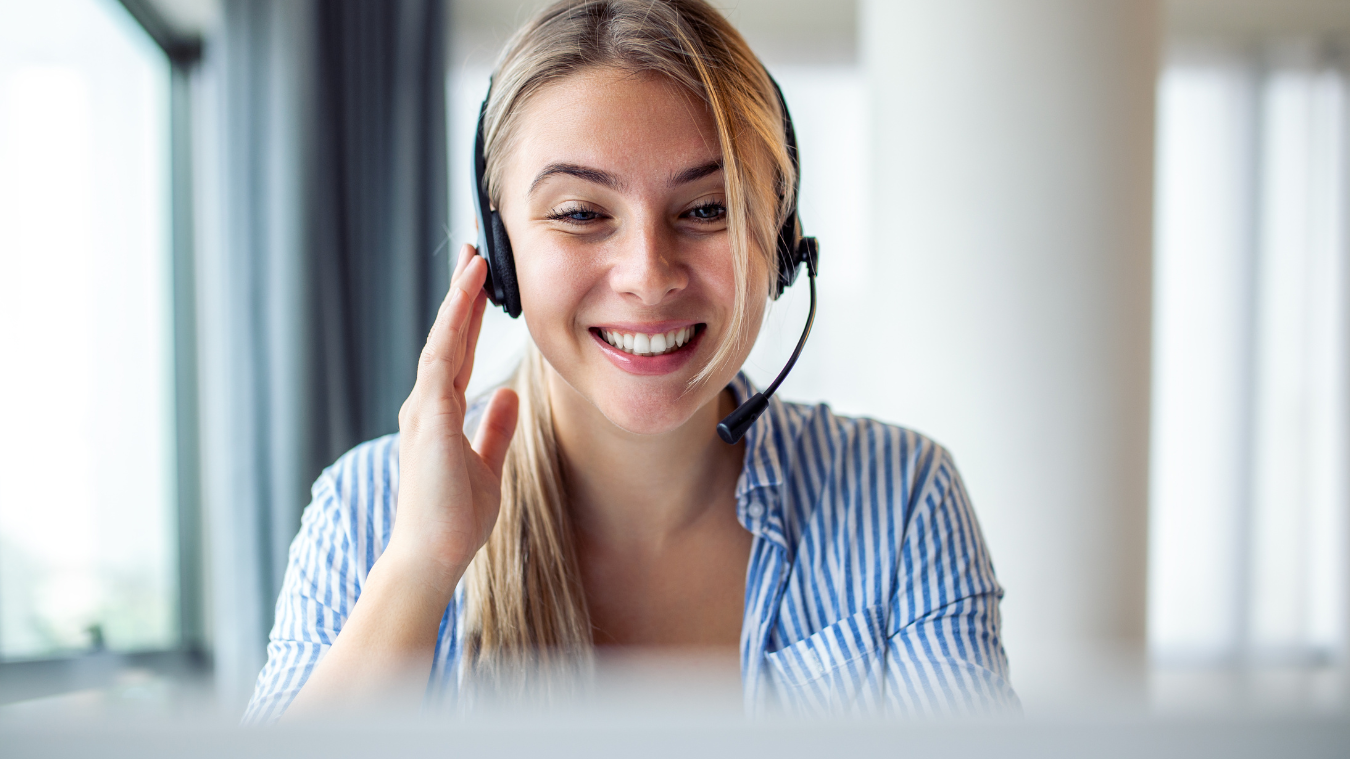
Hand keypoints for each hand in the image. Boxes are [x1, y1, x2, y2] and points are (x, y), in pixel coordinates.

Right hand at [387, 244, 518, 592]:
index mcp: (441, 416)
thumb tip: (507, 395)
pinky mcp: (429, 417)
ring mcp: (424, 409)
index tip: (481, 286)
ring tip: (476, 261)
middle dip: (462, 296)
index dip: (470, 319)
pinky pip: (442, 360)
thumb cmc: (453, 521)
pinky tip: (468, 298)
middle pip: (448, 339)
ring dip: (459, 299)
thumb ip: (494, 429)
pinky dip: (454, 326)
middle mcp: (427, 406)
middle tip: (475, 254)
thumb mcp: (487, 467)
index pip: (459, 356)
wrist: (431, 557)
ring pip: (443, 340)